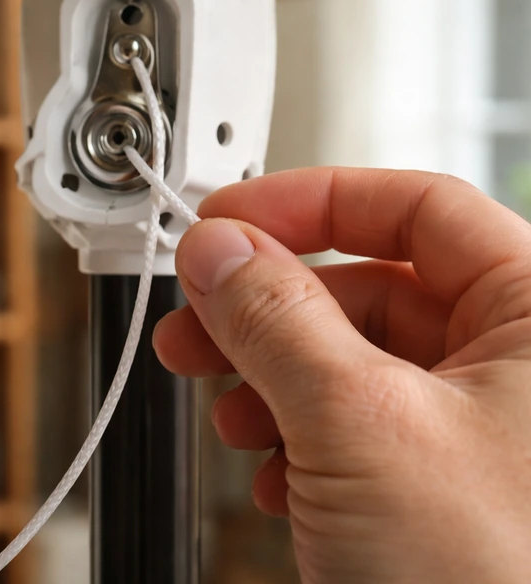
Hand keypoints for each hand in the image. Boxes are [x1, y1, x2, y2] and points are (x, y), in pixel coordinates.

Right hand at [154, 167, 530, 583]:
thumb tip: (217, 247)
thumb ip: (276, 318)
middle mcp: (523, 368)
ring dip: (274, 381)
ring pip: (356, 364)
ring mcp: (485, 433)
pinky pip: (360, 429)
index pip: (416, 206)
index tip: (226, 220)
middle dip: (269, 308)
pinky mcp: (449, 490)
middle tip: (194, 321)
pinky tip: (273, 475)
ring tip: (229, 416)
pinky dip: (301, 440)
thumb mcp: (360, 427)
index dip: (310, 202)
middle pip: (372, 288)